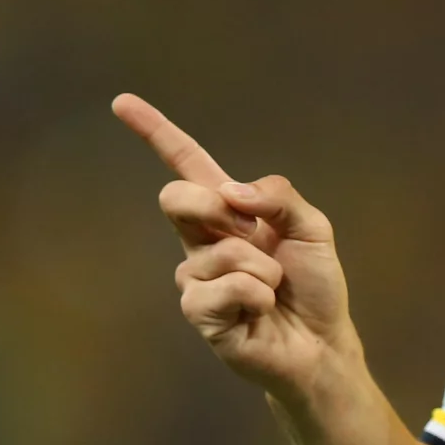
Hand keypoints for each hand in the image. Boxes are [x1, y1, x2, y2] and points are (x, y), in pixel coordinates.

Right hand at [113, 93, 360, 406]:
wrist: (322, 342)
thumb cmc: (314, 284)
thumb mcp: (313, 228)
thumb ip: (279, 198)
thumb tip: (231, 192)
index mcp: (226, 211)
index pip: (185, 164)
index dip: (154, 132)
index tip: (122, 102)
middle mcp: (202, 241)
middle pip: (177, 198)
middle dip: (214, 208)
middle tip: (254, 234)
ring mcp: (196, 279)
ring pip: (218, 253)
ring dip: (263, 269)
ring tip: (274, 289)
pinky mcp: (200, 315)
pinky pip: (226, 289)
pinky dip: (257, 296)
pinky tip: (262, 311)